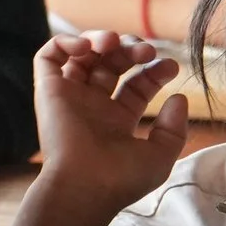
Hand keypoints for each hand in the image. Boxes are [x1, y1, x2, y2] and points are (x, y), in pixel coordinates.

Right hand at [34, 31, 188, 212]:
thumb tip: (178, 97)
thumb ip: (173, 128)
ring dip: (101, 40)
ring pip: (81, 55)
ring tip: (116, 42)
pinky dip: (65, 42)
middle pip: (111, 65)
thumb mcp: (161, 155)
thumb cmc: (121, 178)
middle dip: (131, 50)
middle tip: (147, 51)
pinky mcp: (48, 90)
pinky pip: (48, 56)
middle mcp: (92, 106)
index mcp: (117, 121)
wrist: (84, 186)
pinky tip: (88, 46)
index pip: (136, 85)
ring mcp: (69, 97)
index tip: (170, 66)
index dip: (154, 71)